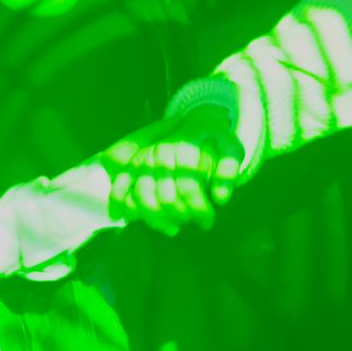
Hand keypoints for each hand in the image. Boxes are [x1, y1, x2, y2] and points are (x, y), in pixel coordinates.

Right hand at [104, 105, 243, 236]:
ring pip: (143, 196)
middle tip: (196, 225)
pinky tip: (121, 217)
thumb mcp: (232, 150)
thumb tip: (220, 200)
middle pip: (166, 197)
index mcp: (184, 148)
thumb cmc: (218, 139)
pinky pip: (121, 185)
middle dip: (182, 216)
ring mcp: (145, 159)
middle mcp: (161, 154)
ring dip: (156, 218)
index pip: (189, 188)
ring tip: (174, 228)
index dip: (200, 209)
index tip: (209, 222)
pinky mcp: (134, 164)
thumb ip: (228, 172)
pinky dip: (119, 202)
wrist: (201, 121)